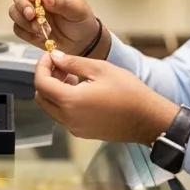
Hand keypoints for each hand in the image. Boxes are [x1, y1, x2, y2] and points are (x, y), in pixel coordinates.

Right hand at [8, 0, 102, 54]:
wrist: (82, 39)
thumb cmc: (81, 19)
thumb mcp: (77, 9)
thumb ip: (61, 2)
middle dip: (22, 4)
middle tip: (32, 15)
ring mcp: (29, 10)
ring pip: (14, 11)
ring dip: (24, 21)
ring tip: (40, 29)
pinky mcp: (26, 26)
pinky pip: (18, 28)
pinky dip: (27, 33)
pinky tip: (40, 35)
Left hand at [34, 50, 178, 144]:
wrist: (148, 119)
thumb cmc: (130, 93)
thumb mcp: (101, 69)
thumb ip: (73, 63)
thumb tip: (55, 57)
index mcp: (70, 101)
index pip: (41, 82)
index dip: (42, 66)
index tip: (51, 56)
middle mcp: (68, 118)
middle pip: (41, 97)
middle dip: (46, 79)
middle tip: (61, 66)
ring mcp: (75, 128)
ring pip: (51, 108)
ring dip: (55, 91)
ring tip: (73, 78)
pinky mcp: (83, 132)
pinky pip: (64, 116)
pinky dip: (65, 103)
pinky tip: (82, 92)